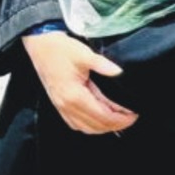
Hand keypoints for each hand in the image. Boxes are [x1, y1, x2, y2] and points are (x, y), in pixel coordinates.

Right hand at [22, 31, 138, 134]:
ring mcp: (61, 107)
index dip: (121, 119)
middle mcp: (67, 105)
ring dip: (103, 127)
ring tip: (117, 119)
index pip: (103, 117)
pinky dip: (89, 126)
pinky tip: (98, 119)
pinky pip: (75, 124)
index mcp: (74, 96)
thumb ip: (103, 64)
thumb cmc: (59, 49)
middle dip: (116, 125)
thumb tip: (120, 72)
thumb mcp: (83, 54)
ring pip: (85, 129)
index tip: (134, 114)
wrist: (40, 45)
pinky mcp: (59, 105)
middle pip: (96, 126)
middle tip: (130, 117)